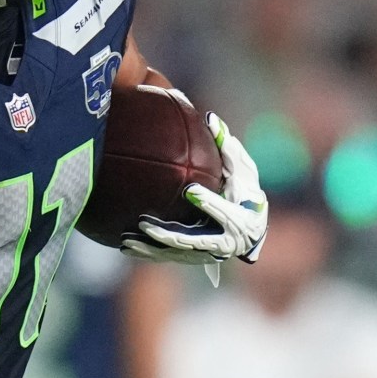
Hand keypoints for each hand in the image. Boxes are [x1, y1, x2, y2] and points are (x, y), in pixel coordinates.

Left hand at [123, 110, 268, 265]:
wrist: (251, 229)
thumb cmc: (246, 193)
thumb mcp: (243, 170)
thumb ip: (228, 148)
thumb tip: (210, 119)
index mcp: (241, 220)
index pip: (225, 212)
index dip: (208, 203)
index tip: (190, 191)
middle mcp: (224, 242)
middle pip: (193, 241)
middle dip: (167, 235)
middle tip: (144, 222)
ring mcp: (206, 253)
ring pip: (175, 253)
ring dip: (150, 248)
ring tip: (127, 239)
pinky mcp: (193, 258)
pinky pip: (168, 257)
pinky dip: (147, 253)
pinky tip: (125, 246)